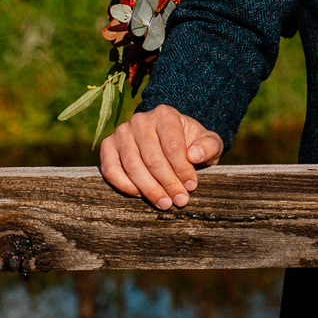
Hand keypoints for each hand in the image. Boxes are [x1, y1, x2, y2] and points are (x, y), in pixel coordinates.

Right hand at [99, 105, 222, 210]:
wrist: (170, 140)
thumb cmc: (191, 143)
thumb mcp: (208, 143)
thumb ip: (209, 147)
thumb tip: (193, 155)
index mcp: (165, 114)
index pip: (172, 146)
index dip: (182, 170)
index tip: (191, 186)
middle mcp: (140, 120)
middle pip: (152, 158)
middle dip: (167, 183)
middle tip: (179, 200)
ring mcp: (121, 132)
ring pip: (132, 166)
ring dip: (149, 188)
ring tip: (164, 202)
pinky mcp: (108, 146)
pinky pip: (111, 169)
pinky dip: (124, 186)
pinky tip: (140, 195)